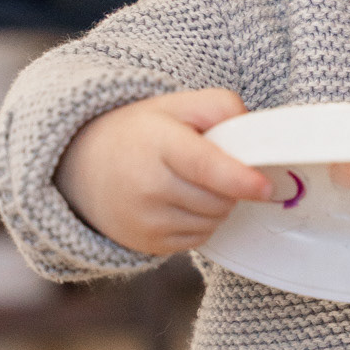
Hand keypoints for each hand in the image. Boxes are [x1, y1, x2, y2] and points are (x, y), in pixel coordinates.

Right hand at [55, 88, 291, 254]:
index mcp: (157, 143)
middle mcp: (148, 186)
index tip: (265, 187)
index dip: (239, 179)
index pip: (204, 166)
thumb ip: (220, 107)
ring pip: (214, 220)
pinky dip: (203, 221)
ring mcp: (146, 220)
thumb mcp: (176, 105)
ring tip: (194, 182)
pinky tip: (182, 202)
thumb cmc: (140, 133)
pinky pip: (200, 238)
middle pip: (218, 198)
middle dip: (231, 186)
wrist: (84, 167)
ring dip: (219, 204)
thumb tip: (254, 136)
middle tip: (215, 166)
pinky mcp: (148, 244)